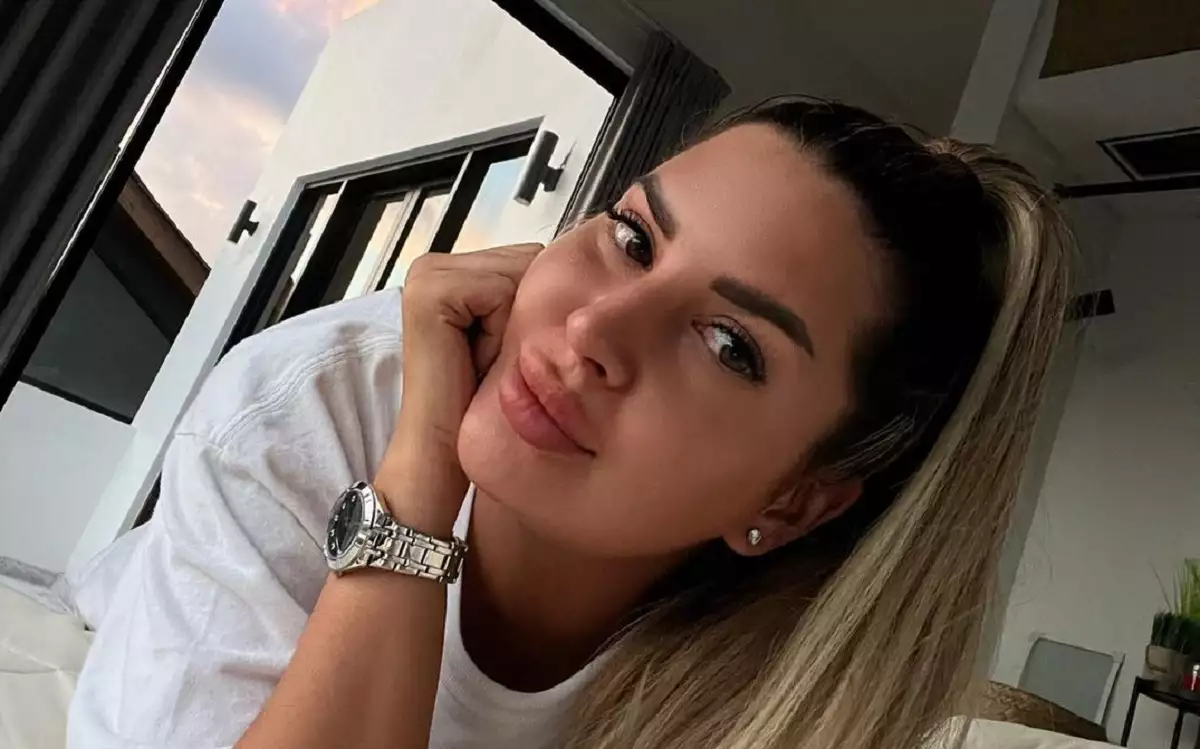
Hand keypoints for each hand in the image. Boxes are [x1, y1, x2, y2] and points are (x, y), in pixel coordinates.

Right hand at [375, 244, 542, 531]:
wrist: (440, 458)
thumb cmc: (479, 408)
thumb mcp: (512, 346)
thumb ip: (530, 306)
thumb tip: (588, 275)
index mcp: (454, 274)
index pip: (528, 264)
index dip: (540, 311)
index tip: (514, 356)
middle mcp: (436, 268)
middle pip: (527, 264)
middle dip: (531, 313)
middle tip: (500, 363)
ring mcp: (428, 276)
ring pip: (520, 276)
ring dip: (519, 323)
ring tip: (489, 364)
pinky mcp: (430, 293)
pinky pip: (501, 292)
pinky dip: (502, 330)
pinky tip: (480, 360)